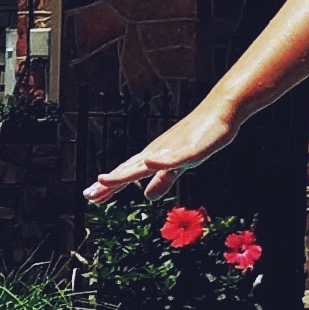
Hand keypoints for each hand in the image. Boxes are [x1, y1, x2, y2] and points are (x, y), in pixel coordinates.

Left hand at [84, 97, 238, 202]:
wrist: (220, 113)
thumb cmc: (199, 137)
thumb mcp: (179, 165)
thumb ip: (163, 180)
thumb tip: (147, 195)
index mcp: (154, 157)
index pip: (127, 174)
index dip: (110, 186)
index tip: (91, 196)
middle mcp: (158, 152)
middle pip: (129, 169)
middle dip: (109, 183)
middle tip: (88, 194)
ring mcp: (172, 149)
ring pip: (145, 164)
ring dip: (125, 172)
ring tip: (105, 180)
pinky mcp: (190, 148)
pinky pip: (175, 157)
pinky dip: (161, 161)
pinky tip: (149, 163)